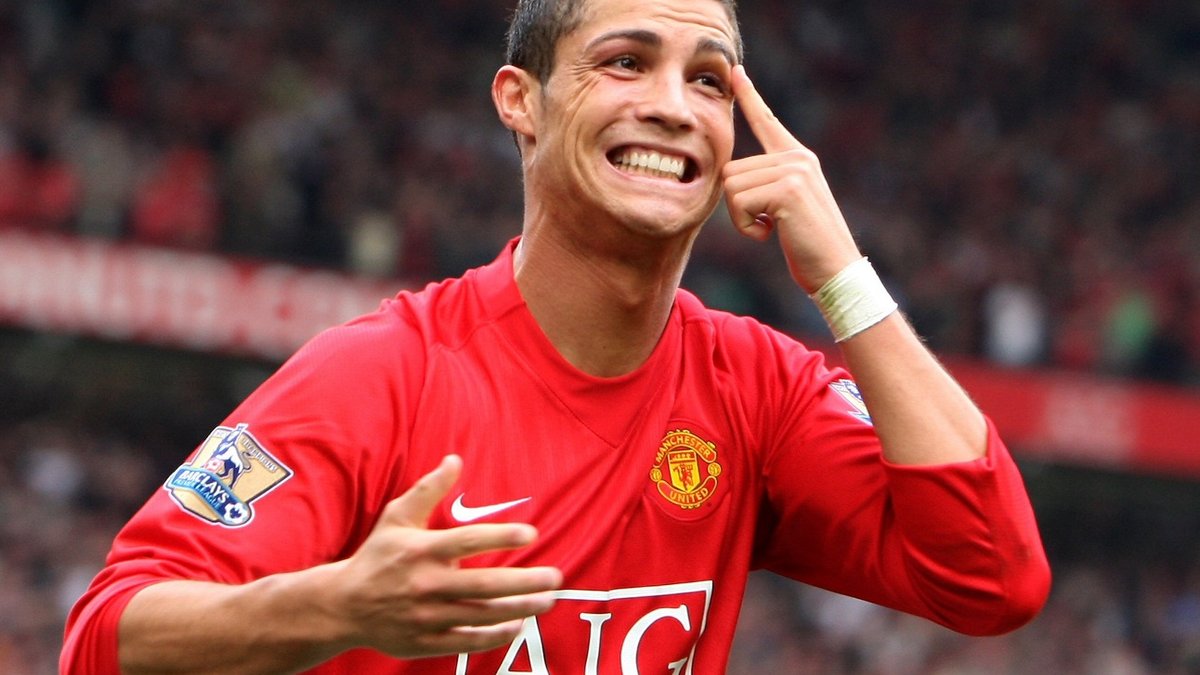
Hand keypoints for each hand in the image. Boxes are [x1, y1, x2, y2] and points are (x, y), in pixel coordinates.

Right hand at [330, 455, 561, 657]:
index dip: (501, 537)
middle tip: (556, 577)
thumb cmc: (377, 556)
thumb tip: (455, 459)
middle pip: (483, 584)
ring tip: (547, 600)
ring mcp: (426, 617)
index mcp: (420, 551)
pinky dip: (495, 636)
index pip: (467, 541)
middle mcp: (425, 585)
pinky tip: (518, 625)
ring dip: (519, 609)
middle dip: (525, 581)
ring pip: (481, 614)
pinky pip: (467, 640)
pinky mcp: (425, 642)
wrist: (342, 606)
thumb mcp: (397, 517)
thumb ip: (429, 489)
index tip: (532, 535)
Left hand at [722, 65, 862, 293]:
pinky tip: (773, 234)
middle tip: (769, 223)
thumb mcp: (786, 207)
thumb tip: (731, 176)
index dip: (749, 96)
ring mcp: (794, 170)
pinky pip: (738, 203)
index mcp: (798, 158)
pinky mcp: (788, 189)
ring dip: (742, 217)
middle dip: (738, 205)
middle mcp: (797, 157)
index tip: (736, 71)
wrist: (836, 270)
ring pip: (732, 187)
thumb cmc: (808, 246)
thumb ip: (767, 183)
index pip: (767, 121)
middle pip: (731, 169)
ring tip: (774, 228)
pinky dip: (747, 227)